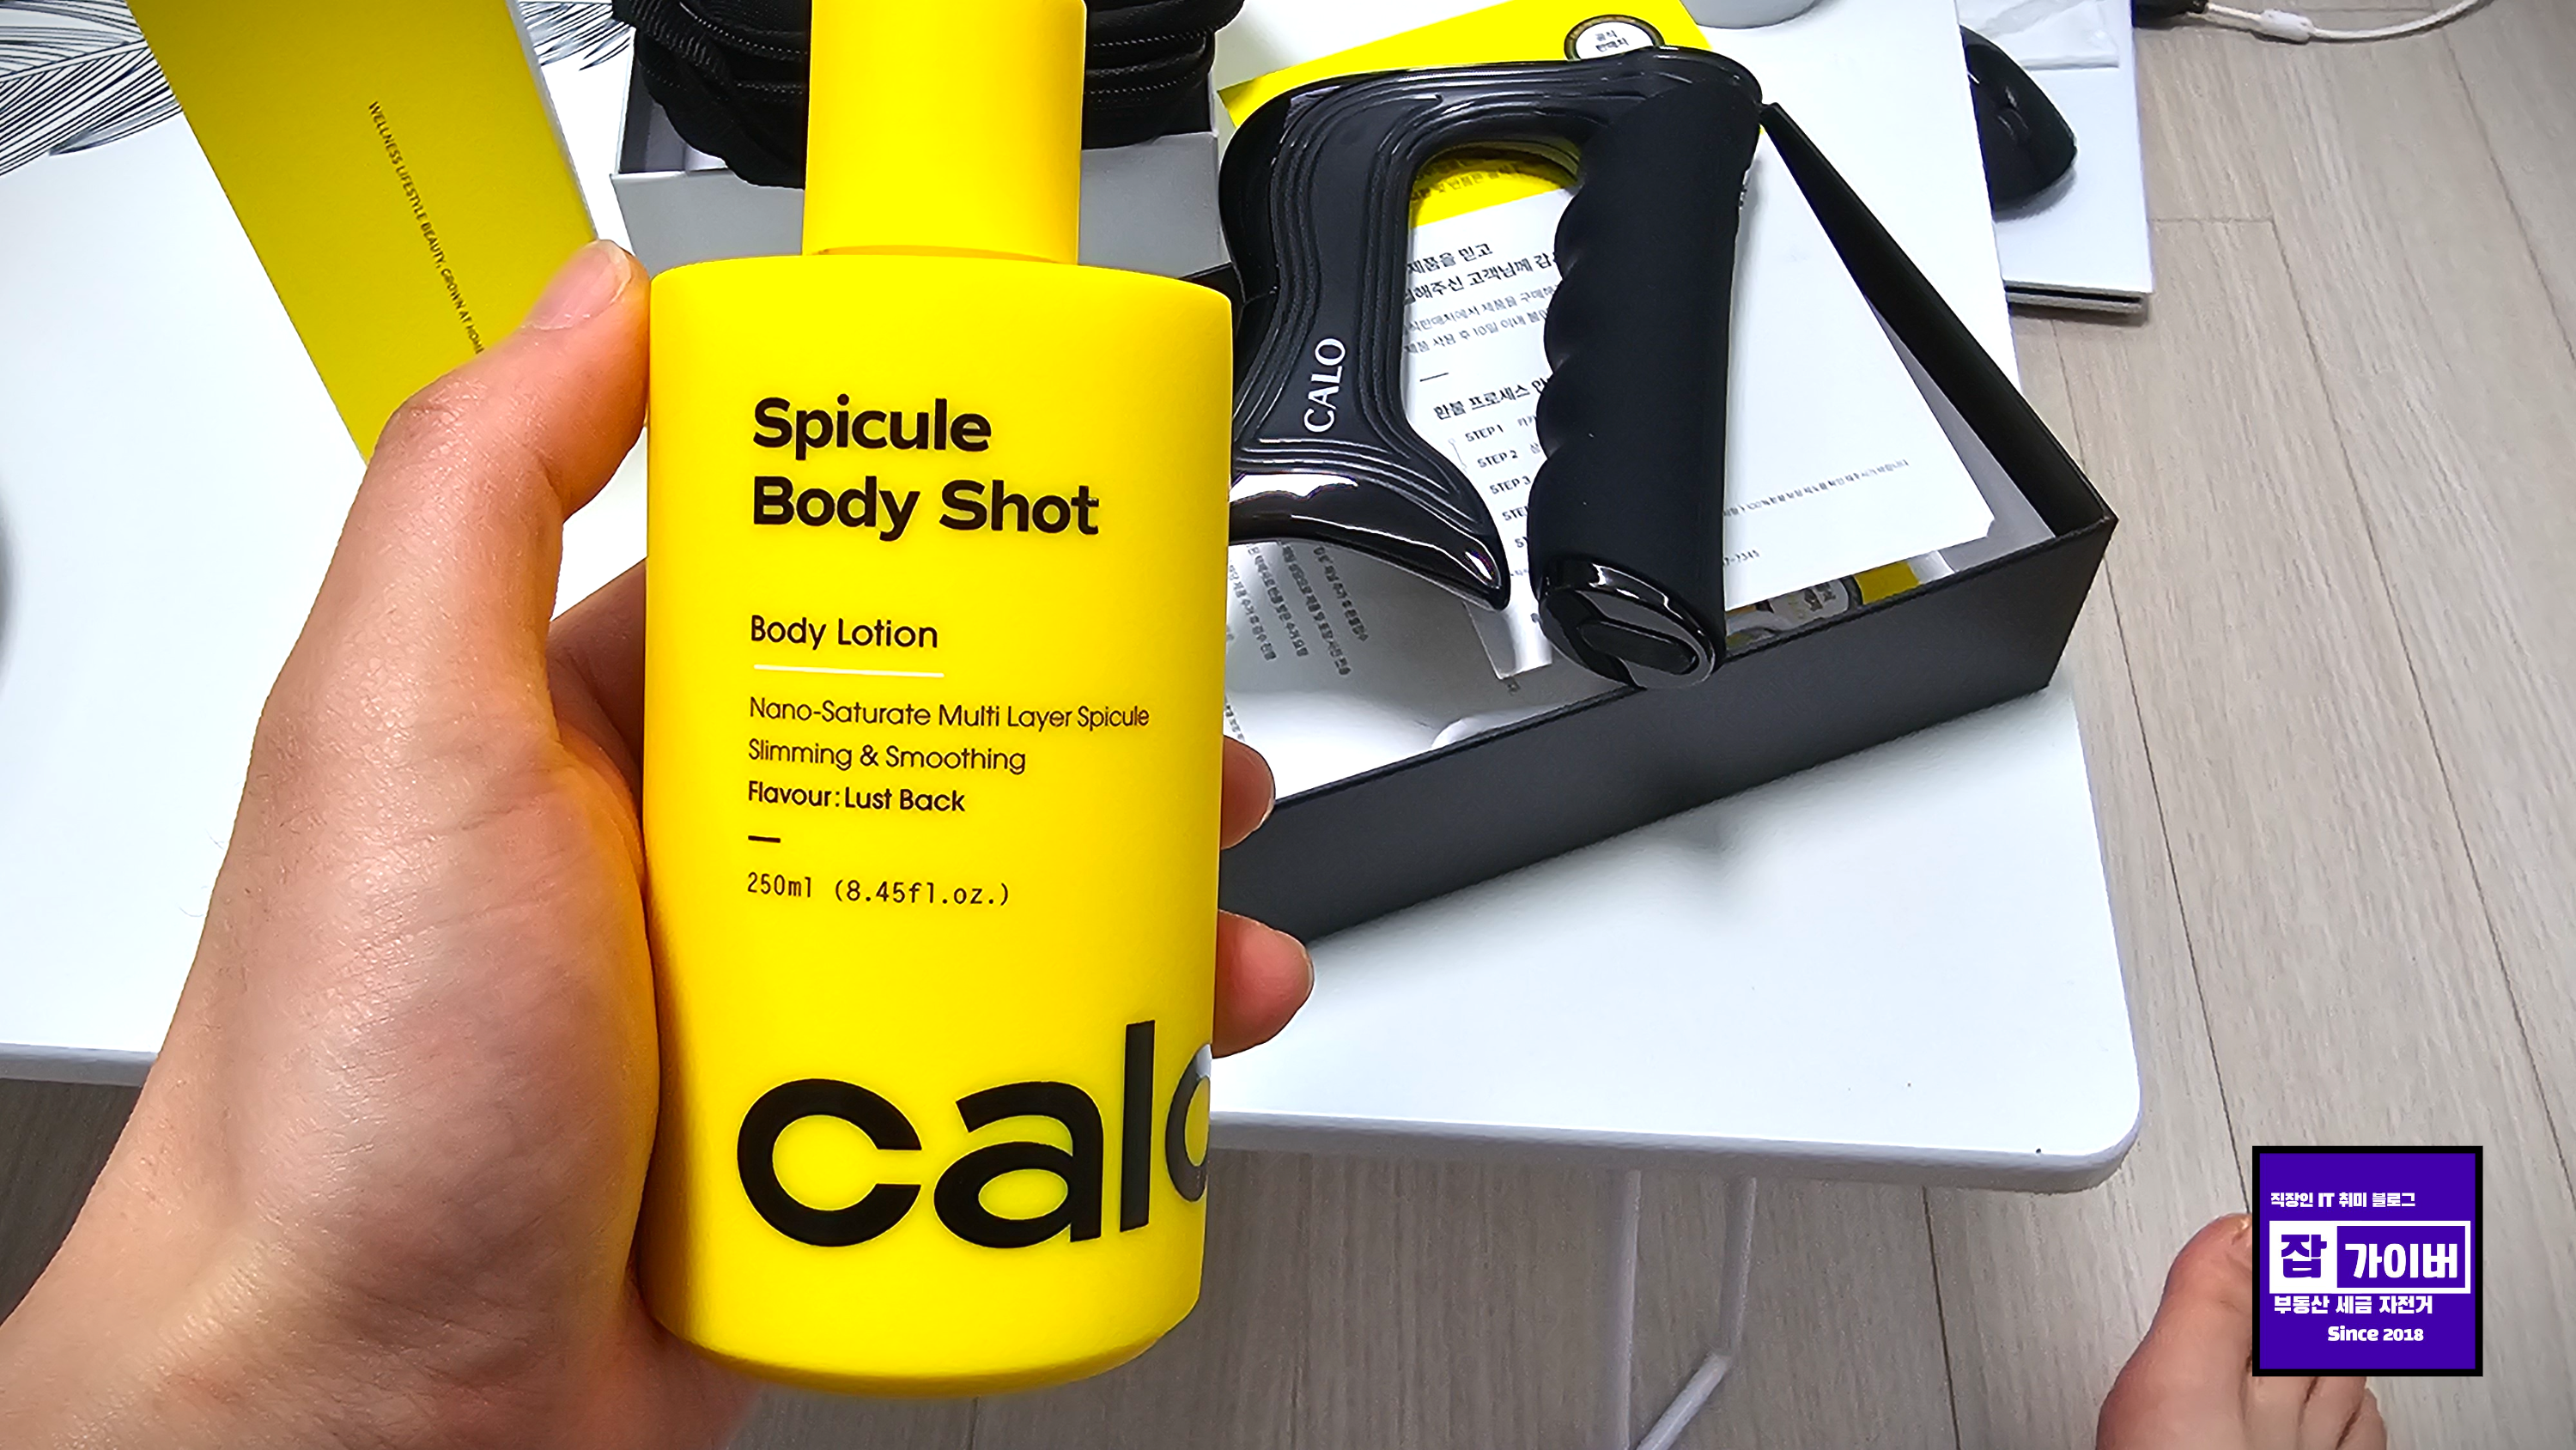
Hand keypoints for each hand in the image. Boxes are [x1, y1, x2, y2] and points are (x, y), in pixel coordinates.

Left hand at [0, 241, 1310, 1449]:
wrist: (374, 1416)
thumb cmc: (342, 1096)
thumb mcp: (394, 731)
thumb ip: (475, 489)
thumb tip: (597, 295)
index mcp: (591, 729)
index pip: (803, 574)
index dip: (948, 528)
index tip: (1065, 507)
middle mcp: (690, 853)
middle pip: (946, 732)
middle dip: (1094, 718)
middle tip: (1180, 723)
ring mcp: (771, 997)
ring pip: (1003, 897)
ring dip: (1135, 883)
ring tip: (1210, 888)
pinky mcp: (834, 1130)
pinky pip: (1009, 1057)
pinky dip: (1118, 1042)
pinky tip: (1172, 1032)